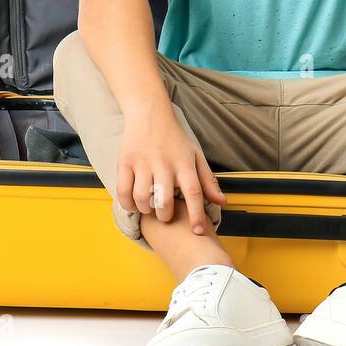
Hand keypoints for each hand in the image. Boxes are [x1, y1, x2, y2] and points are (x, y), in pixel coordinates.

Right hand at [116, 105, 225, 234]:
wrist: (149, 114)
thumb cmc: (175, 139)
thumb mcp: (196, 156)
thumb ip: (208, 181)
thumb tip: (222, 202)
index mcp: (184, 163)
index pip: (194, 192)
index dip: (196, 214)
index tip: (198, 231)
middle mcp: (164, 163)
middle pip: (165, 200)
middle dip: (165, 215)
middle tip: (166, 215)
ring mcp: (143, 162)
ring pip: (142, 198)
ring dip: (146, 210)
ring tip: (150, 207)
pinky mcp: (125, 162)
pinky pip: (123, 191)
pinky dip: (128, 204)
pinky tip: (134, 204)